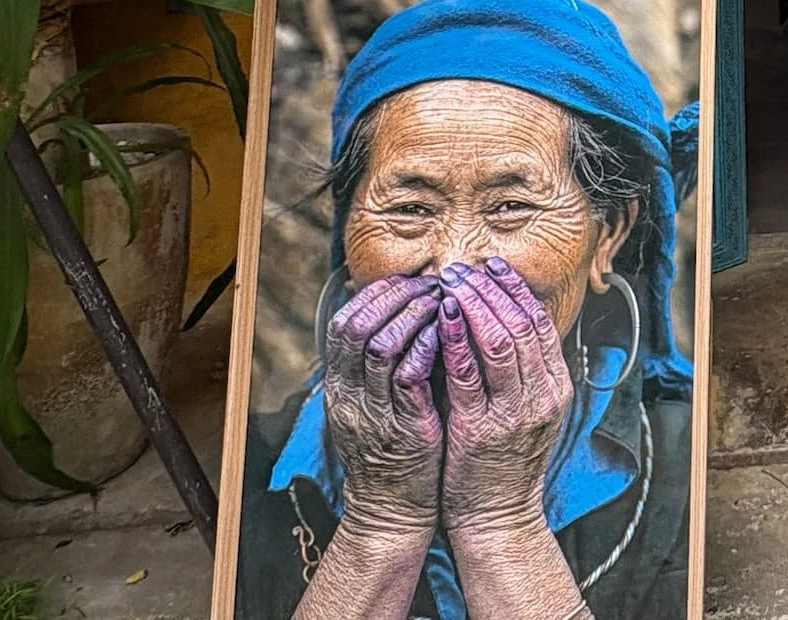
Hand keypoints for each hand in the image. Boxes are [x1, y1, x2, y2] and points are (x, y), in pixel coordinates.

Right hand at [321, 275, 443, 533]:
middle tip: (429, 283)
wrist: (392, 509)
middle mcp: (349, 396)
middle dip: (394, 297)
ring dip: (412, 316)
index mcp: (340, 386)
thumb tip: (404, 312)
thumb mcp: (374, 402)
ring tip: (440, 301)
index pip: (344, 323)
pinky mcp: (402, 428)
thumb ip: (381, 364)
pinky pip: (408, 378)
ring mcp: (373, 412)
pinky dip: (426, 349)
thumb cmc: (393, 446)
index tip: (407, 278)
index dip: (375, 294)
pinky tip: (447, 333)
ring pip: (380, 346)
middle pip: (357, 327)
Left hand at [436, 259, 574, 535]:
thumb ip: (523, 371)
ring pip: (502, 341)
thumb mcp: (528, 411)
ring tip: (452, 282)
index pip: (541, 323)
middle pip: (523, 324)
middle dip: (493, 288)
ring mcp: (516, 412)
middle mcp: (543, 395)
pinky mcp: (482, 429)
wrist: (498, 517)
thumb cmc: (505, 460)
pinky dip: (458, 340)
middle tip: (466, 266)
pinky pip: (471, 374)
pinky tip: (445, 317)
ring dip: (475, 304)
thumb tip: (502, 318)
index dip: (516, 290)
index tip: (494, 265)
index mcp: (556, 387)